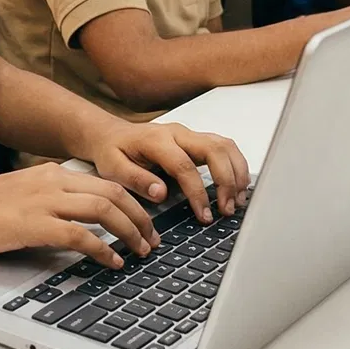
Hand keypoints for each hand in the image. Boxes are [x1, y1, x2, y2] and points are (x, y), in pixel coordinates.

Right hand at [0, 164, 156, 268]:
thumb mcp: (23, 194)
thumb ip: (52, 200)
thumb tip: (80, 221)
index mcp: (52, 172)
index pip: (105, 181)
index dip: (133, 201)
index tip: (146, 220)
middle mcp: (52, 181)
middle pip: (113, 192)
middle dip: (140, 216)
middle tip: (153, 238)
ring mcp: (43, 201)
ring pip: (103, 209)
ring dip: (129, 231)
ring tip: (140, 250)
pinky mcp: (33, 224)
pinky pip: (80, 235)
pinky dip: (102, 249)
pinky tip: (111, 262)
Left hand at [82, 120, 249, 224]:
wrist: (112, 134)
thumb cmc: (112, 152)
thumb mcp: (112, 168)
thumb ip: (136, 180)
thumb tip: (161, 193)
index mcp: (156, 140)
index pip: (184, 166)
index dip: (198, 192)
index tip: (204, 215)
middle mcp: (178, 133)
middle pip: (214, 150)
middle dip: (226, 181)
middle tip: (227, 209)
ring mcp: (189, 134)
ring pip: (224, 145)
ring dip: (236, 172)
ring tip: (238, 200)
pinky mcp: (197, 139)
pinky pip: (224, 147)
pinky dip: (235, 165)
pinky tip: (237, 186)